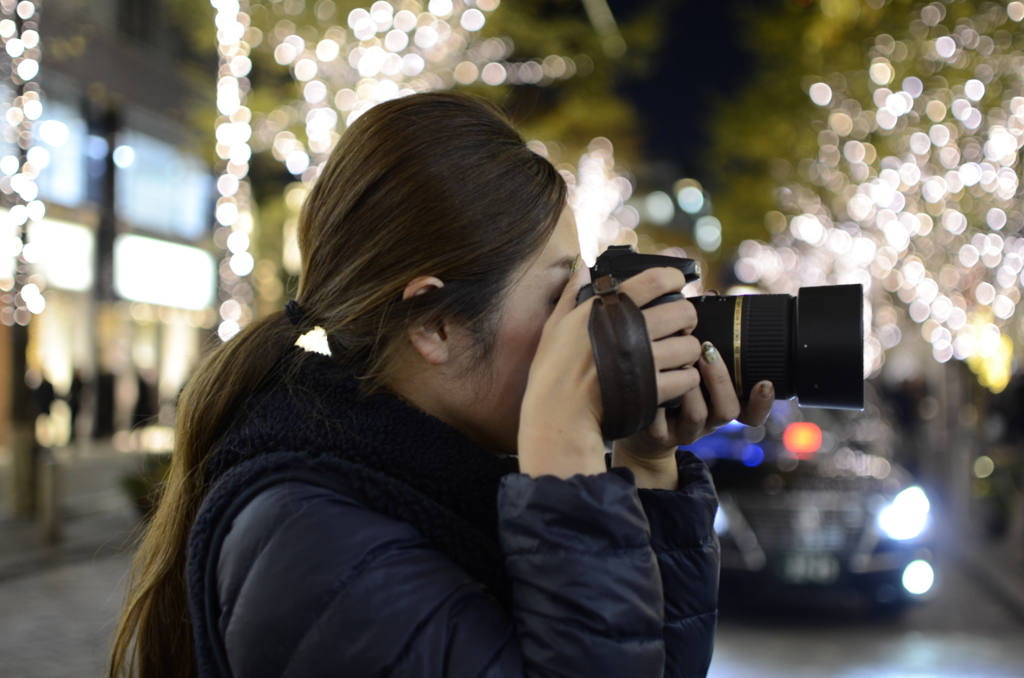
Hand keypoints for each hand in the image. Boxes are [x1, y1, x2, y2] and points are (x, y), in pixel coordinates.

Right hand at [518, 266, 699, 478]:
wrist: (558, 416)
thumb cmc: (552, 372)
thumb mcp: (554, 326)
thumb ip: (571, 293)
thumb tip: (582, 266)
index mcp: (607, 309)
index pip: (656, 279)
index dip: (674, 277)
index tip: (676, 283)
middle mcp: (629, 330)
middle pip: (683, 311)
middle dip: (686, 316)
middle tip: (679, 325)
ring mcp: (643, 361)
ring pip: (690, 346)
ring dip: (688, 349)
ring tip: (678, 355)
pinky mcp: (652, 389)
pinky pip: (687, 378)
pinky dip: (686, 378)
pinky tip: (676, 379)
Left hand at [612, 300, 774, 487]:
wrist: (633, 419)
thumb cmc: (665, 380)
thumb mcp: (688, 360)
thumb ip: (704, 336)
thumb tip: (711, 294)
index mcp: (719, 402)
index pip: (752, 410)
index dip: (763, 400)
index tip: (764, 382)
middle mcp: (707, 419)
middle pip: (728, 410)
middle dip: (720, 380)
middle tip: (707, 351)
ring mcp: (684, 430)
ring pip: (698, 415)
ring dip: (690, 388)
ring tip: (677, 364)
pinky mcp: (658, 436)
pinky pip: (662, 423)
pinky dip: (658, 403)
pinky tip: (650, 386)